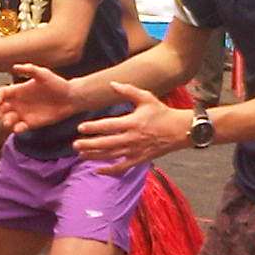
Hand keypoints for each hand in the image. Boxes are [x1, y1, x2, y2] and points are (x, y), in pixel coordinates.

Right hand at [0, 64, 77, 132]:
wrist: (70, 98)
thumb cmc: (57, 84)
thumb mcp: (43, 74)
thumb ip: (30, 70)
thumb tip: (14, 66)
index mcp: (18, 90)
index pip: (2, 93)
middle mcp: (18, 102)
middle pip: (1, 108)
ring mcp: (24, 114)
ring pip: (8, 119)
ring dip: (5, 121)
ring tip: (9, 121)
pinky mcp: (31, 123)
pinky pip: (19, 128)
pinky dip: (17, 129)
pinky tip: (20, 127)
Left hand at [72, 82, 188, 171]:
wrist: (179, 130)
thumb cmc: (161, 112)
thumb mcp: (146, 97)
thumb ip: (128, 90)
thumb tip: (112, 84)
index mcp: (132, 122)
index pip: (108, 126)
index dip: (93, 127)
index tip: (80, 128)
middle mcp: (132, 138)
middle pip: (106, 144)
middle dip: (89, 145)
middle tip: (75, 144)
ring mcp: (135, 151)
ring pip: (111, 156)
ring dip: (95, 156)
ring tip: (81, 154)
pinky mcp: (139, 159)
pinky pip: (122, 167)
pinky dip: (109, 170)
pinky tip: (97, 169)